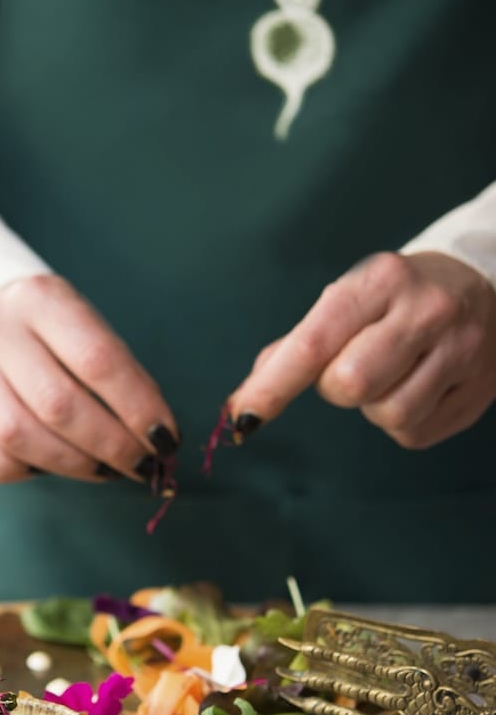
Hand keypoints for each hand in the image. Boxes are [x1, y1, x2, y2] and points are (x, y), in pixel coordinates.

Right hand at [0, 274, 179, 482]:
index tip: (168, 440)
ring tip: (105, 470)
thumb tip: (159, 441)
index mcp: (42, 299)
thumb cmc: (54, 335)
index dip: (139, 408)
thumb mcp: (87, 329)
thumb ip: (121, 377)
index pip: (98, 360)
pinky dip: (15, 472)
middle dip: (112, 446)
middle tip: (143, 466)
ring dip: (73, 465)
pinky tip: (45, 464)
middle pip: (58, 404)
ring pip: (19, 436)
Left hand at [229, 251, 495, 449]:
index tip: (243, 415)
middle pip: (350, 384)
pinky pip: (415, 433)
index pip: (315, 342)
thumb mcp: (353, 298)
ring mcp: (461, 350)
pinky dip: (403, 422)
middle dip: (336, 388)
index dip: (274, 385)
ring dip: (374, 407)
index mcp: (380, 281)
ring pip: (387, 415)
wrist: (488, 284)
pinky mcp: (480, 389)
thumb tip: (250, 397)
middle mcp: (426, 310)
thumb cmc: (400, 297)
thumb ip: (301, 343)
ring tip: (392, 375)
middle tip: (353, 366)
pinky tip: (418, 388)